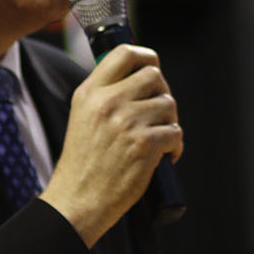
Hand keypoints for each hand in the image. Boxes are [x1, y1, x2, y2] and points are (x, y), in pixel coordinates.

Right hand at [39, 44, 181, 246]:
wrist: (78, 200)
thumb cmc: (84, 163)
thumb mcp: (82, 117)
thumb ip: (105, 94)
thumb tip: (141, 77)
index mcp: (90, 92)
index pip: (124, 53)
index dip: (146, 57)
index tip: (152, 69)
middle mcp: (107, 102)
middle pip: (154, 76)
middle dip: (162, 93)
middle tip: (158, 113)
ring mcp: (127, 122)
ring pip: (168, 104)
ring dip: (170, 122)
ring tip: (158, 139)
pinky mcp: (144, 145)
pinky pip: (175, 132)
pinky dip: (175, 146)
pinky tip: (163, 156)